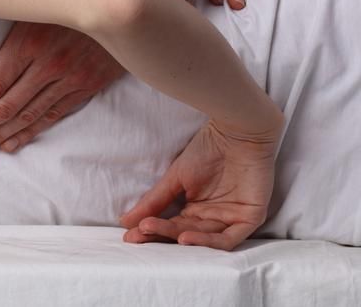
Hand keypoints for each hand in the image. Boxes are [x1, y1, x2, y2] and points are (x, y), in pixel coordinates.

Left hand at [0, 22, 125, 157]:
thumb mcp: (31, 6)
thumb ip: (7, 32)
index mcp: (29, 41)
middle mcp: (49, 64)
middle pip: (5, 105)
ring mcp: (71, 77)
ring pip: (28, 115)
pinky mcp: (88, 85)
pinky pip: (53, 115)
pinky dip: (30, 131)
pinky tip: (11, 143)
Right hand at [119, 120, 279, 250]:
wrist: (236, 132)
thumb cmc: (207, 150)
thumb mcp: (175, 177)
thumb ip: (154, 201)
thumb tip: (126, 220)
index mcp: (196, 208)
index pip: (172, 225)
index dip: (151, 231)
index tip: (128, 235)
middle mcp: (212, 217)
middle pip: (184, 232)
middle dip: (159, 235)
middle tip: (136, 235)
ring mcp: (232, 218)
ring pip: (203, 239)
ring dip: (178, 238)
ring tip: (153, 230)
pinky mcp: (249, 218)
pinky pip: (228, 239)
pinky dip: (207, 242)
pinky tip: (184, 237)